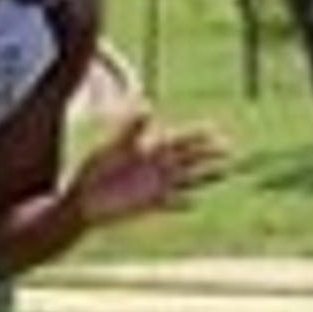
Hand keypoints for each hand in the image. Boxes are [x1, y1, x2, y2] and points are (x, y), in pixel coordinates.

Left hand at [67, 111, 230, 230]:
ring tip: (227, 171)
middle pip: (190, 157)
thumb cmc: (94, 170)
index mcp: (149, 149)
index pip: (179, 140)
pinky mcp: (151, 204)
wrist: (82, 200)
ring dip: (206, 175)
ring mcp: (156, 186)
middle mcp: (157, 167)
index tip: (214, 130)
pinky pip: (172, 203)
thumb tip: (147, 106)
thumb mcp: (112, 147)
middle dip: (209, 152)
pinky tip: (196, 203)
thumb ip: (130, 129)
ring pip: (188, 179)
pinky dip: (183, 203)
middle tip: (230, 147)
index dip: (197, 135)